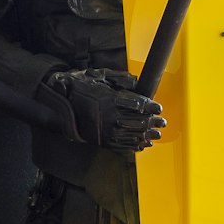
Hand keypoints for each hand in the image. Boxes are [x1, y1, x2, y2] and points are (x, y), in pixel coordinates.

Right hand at [37, 68, 165, 152]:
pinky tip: (143, 144)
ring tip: (156, 135)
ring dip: (147, 136)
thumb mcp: (100, 77)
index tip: (158, 107)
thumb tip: (137, 83)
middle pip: (138, 122)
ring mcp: (106, 131)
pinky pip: (122, 146)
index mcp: (110, 99)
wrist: (62, 104)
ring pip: (132, 136)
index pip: (137, 105)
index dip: (150, 107)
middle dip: (152, 123)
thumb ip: (120, 80)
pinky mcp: (102, 141)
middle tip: (162, 123)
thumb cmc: (81, 87)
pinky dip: (134, 146)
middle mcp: (109, 117)